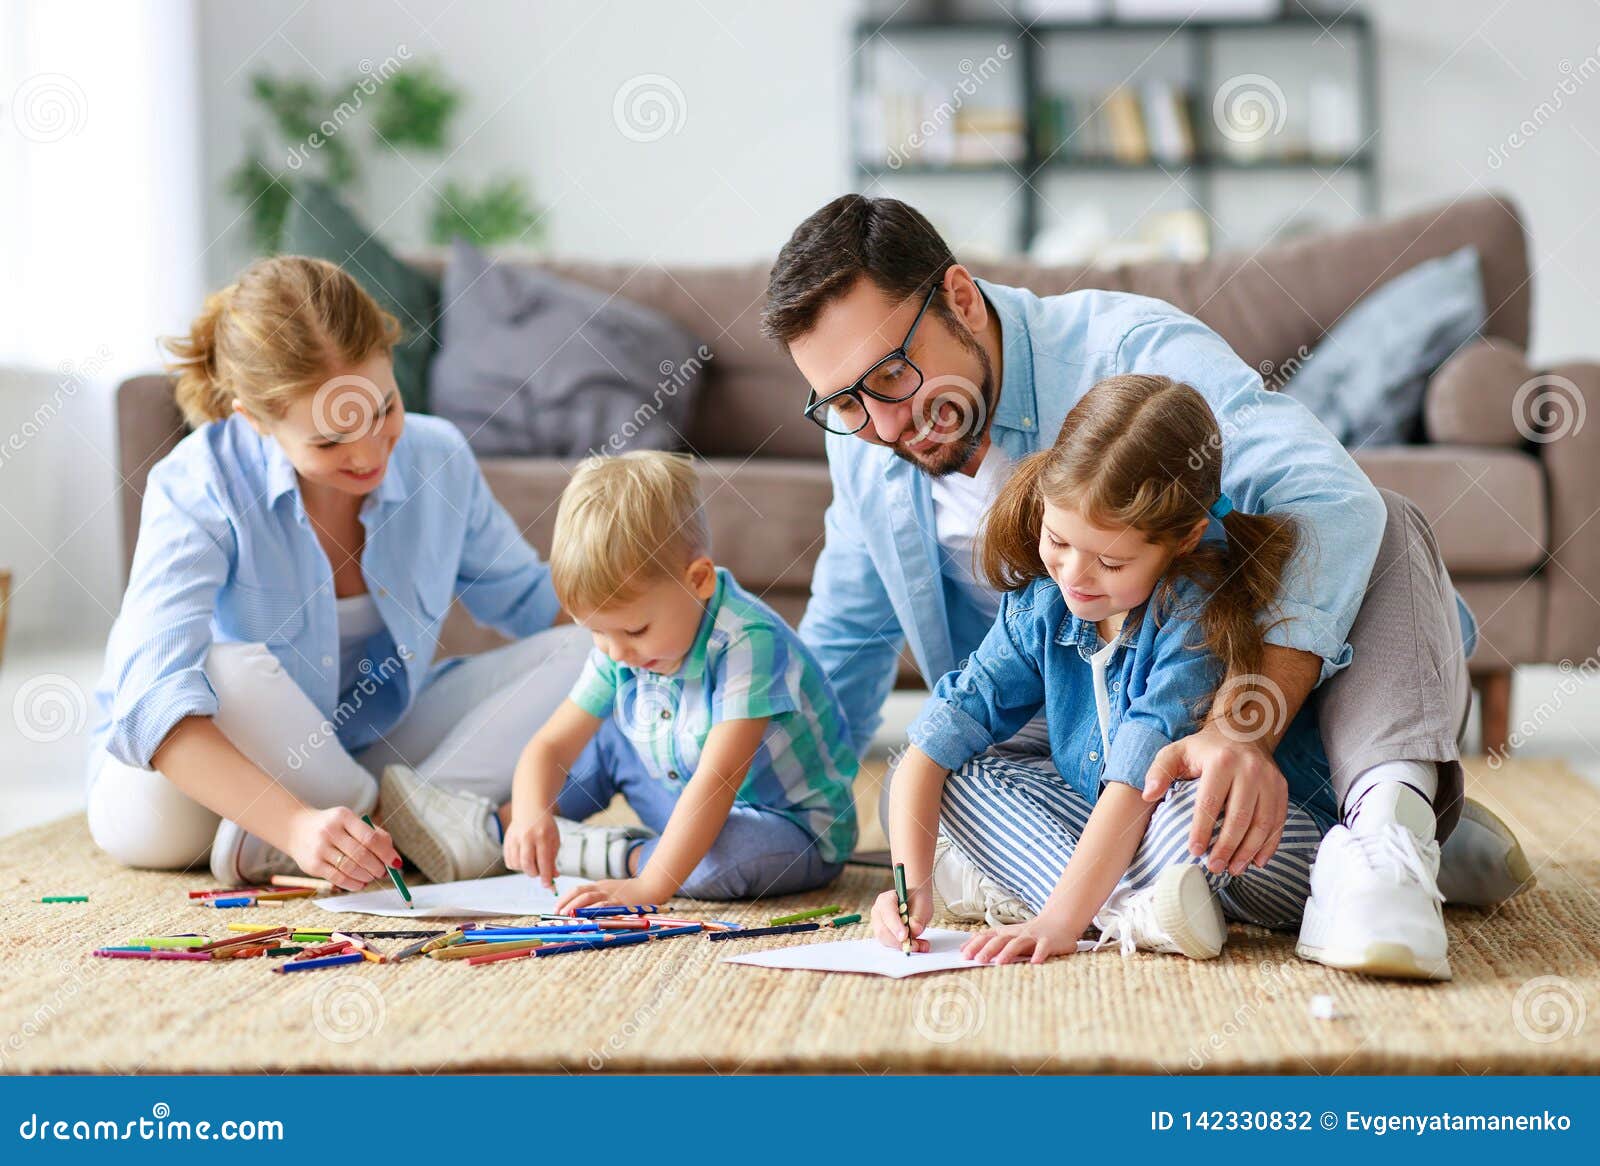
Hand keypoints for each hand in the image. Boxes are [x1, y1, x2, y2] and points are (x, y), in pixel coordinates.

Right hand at [285, 806, 400, 892]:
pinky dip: (353, 884)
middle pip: (361, 855)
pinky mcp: (312, 865)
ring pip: (350, 868)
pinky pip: (338, 879)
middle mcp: (330, 831)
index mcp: (343, 816)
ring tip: (372, 877)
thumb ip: (374, 835)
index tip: (395, 862)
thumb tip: (394, 859)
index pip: (370, 837)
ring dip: (367, 877)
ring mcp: (319, 848)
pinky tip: (360, 884)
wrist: (296, 828)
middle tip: (383, 872)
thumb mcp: (351, 822)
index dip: (386, 853)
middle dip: (377, 867)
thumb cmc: (333, 827)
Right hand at [503, 814, 560, 888]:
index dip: (546, 876)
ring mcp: (515, 839)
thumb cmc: (545, 827)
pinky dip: (516, 865)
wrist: (530, 810)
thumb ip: (553, 859)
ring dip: (525, 869)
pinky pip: (509, 861)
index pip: (544, 861)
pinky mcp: (507, 841)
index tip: (547, 885)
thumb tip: (554, 877)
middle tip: (539, 872)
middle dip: (534, 874)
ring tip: (531, 863)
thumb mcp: (554, 840)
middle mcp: (527, 837)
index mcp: (542, 836)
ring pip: (517, 864)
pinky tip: (522, 860)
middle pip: (527, 865)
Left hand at [556, 875, 668, 913]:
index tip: (555, 908)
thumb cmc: (628, 892)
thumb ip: (596, 895)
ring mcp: (612, 896)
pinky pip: (605, 908)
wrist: (650, 887)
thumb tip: (576, 908)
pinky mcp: (621, 904)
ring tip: (568, 917)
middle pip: (581, 894)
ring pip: (591, 900)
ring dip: (577, 908)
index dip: (565, 898)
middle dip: (568, 904)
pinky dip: (594, 912)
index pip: (578, 889)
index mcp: (599, 886)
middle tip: (559, 914)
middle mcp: (604, 889)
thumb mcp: (610, 889)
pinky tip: (586, 919)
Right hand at [871, 886, 931, 951]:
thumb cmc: (916, 899)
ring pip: (887, 941)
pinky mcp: (885, 936)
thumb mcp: (923, 903)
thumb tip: (915, 929)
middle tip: (916, 945)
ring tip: (921, 945)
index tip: (905, 936)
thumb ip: (919, 916)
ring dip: (904, 946)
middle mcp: (878, 913)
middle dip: (900, 941)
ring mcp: (879, 925)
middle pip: (883, 931)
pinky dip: (904, 947)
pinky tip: (917, 945)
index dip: (895, 926)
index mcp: (885, 900)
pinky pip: (892, 945)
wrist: (915, 902)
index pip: (887, 913)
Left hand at [961, 913, 1082, 964]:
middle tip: (977, 960)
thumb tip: (966, 945)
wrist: (1059, 922)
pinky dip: (1039, 955)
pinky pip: (1043, 948)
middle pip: (1000, 939)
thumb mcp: (1008, 934)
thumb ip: (989, 939)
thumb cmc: (1029, 933)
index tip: (963, 955)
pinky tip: (1035, 963)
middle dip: (988, 949)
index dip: (975, 945)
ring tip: (1000, 963)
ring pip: (1018, 943)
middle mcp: (1017, 933)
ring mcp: (1033, 937)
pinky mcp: (1049, 942)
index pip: (987, 936)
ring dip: (1008, 952)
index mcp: (1006, 932)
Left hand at [1142, 721, 1288, 875]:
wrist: (1241, 731)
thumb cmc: (1203, 748)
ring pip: (1262, 823)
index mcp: (1221, 761)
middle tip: (1214, 867)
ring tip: (1234, 869)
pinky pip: (1278, 821)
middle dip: (1227, 847)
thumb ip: (1159, 772)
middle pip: (1240, 817)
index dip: (1202, 830)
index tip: (1194, 851)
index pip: (1210, 803)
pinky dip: (1269, 844)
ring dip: (1249, 851)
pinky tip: (1257, 861)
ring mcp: (1269, 779)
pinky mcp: (1281, 788)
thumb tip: (1148, 794)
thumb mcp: (1176, 752)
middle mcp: (1250, 769)